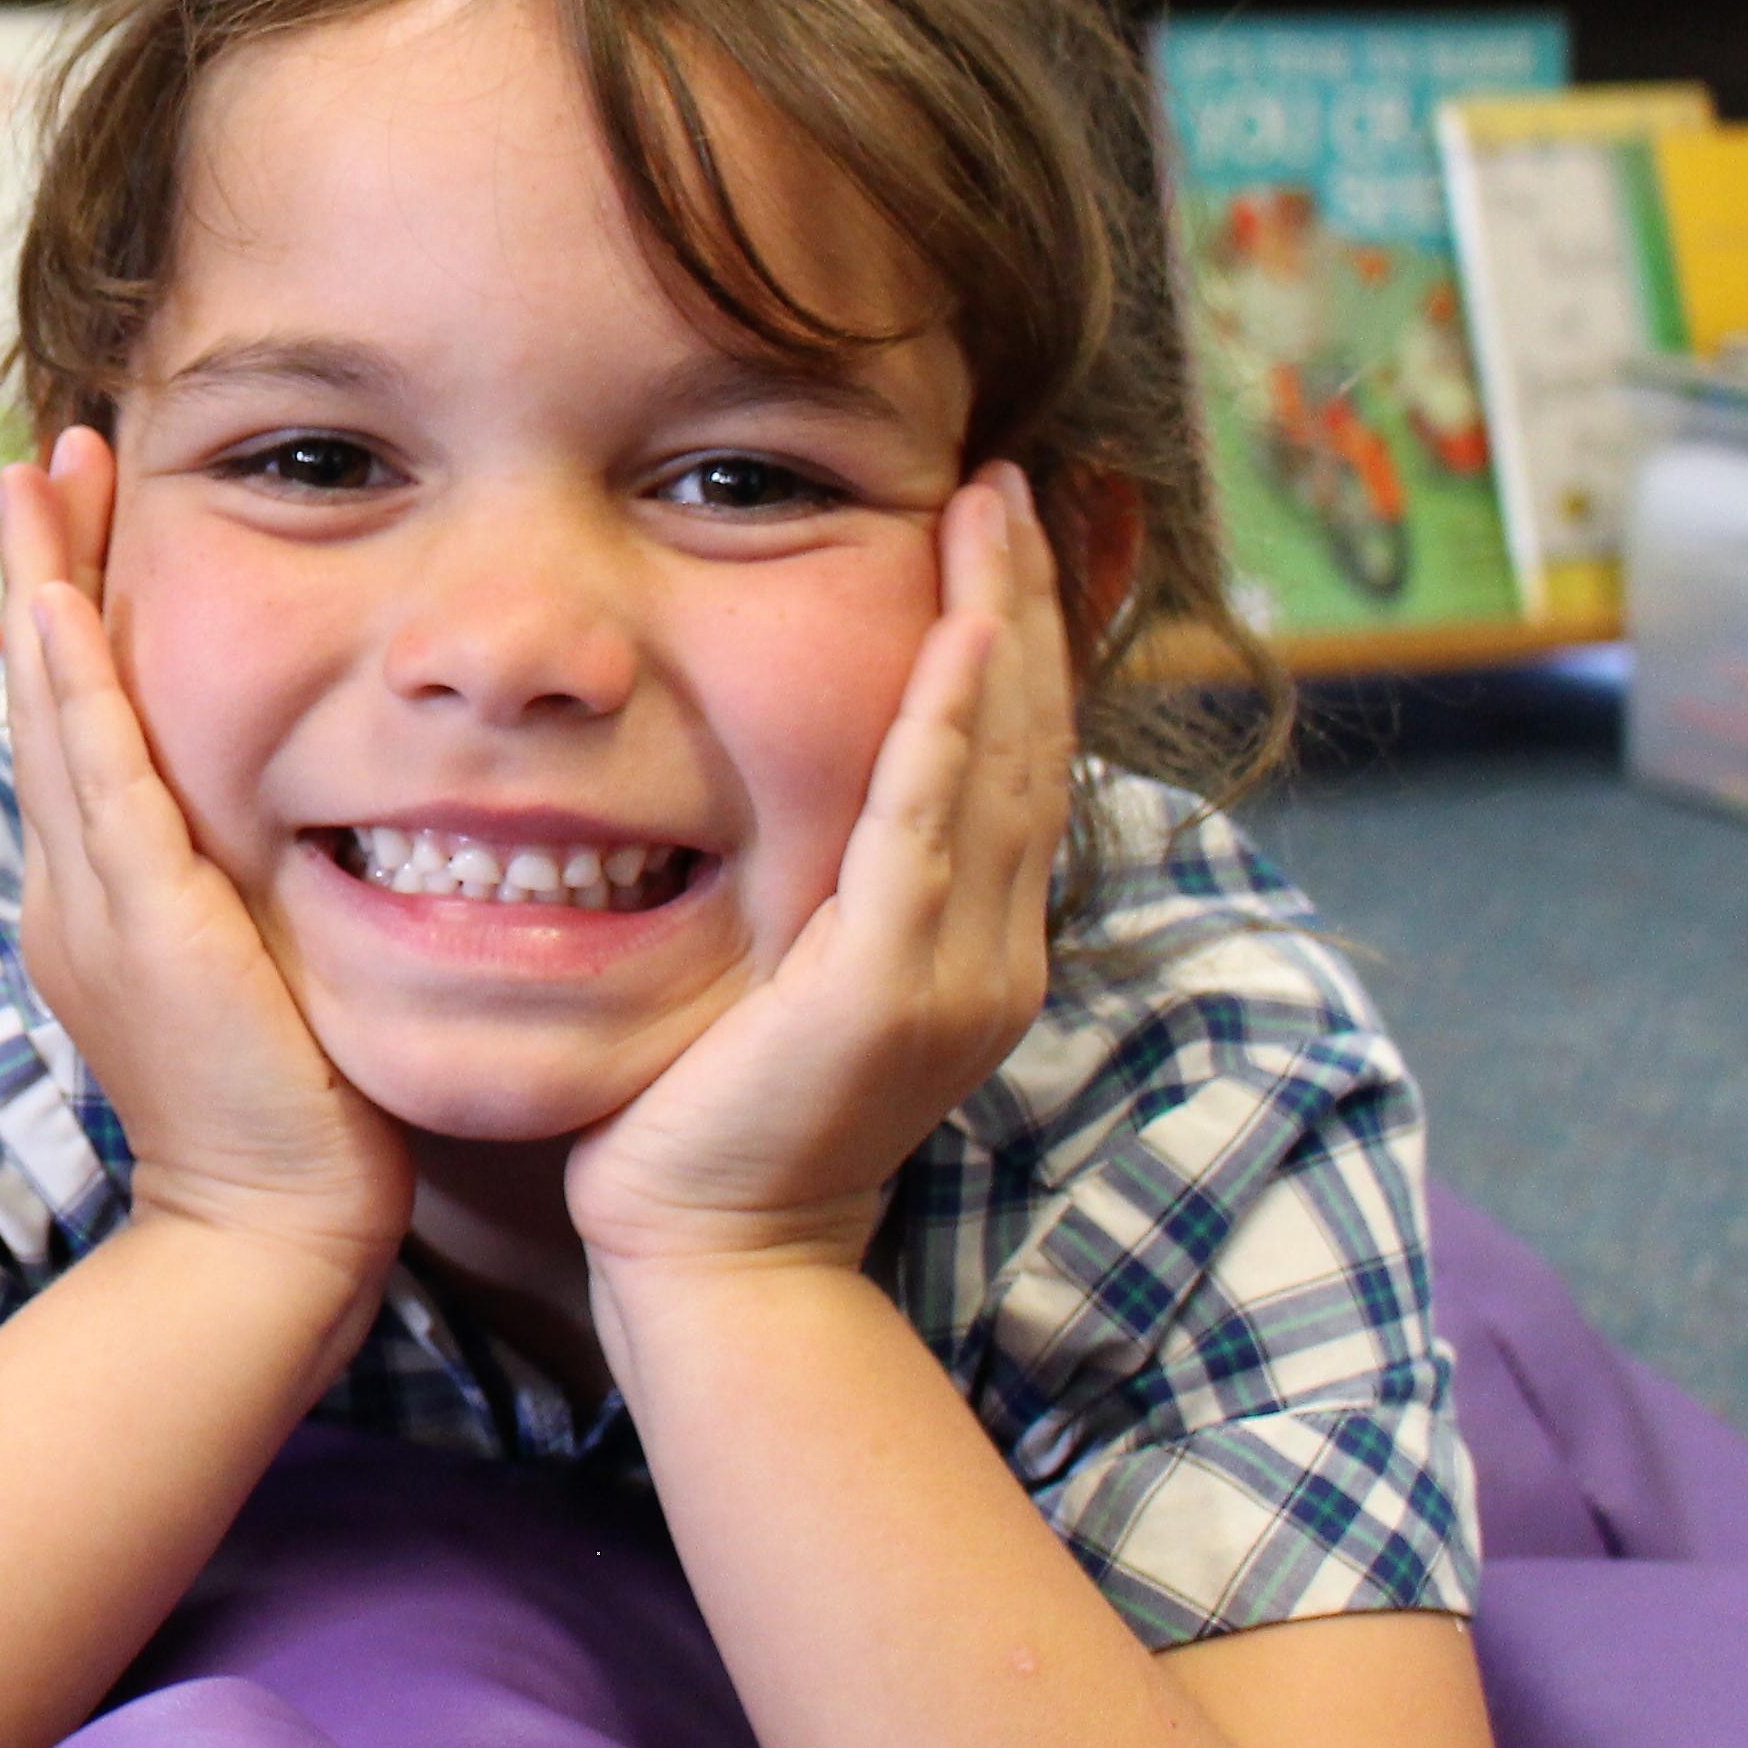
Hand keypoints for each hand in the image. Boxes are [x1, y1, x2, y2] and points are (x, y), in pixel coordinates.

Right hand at [0, 429, 409, 1284]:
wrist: (272, 1235)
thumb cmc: (297, 1121)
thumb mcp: (260, 975)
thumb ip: (256, 896)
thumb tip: (312, 824)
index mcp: (100, 901)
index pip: (79, 729)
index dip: (72, 620)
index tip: (83, 521)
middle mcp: (73, 891)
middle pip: (44, 697)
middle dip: (45, 568)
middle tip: (49, 455)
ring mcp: (91, 906)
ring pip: (55, 715)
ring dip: (49, 587)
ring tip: (47, 479)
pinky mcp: (139, 924)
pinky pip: (97, 782)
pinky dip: (76, 687)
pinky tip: (64, 609)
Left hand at [569, 464, 1069, 1293]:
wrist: (719, 1262)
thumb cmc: (721, 1125)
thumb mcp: (791, 985)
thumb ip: (820, 897)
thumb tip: (790, 802)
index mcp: (975, 950)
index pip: (1013, 763)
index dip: (1017, 643)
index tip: (997, 533)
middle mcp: (992, 952)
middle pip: (1029, 740)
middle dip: (1026, 603)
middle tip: (1007, 484)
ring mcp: (954, 971)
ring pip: (996, 761)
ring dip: (1001, 624)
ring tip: (993, 510)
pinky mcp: (886, 985)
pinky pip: (926, 824)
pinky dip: (948, 721)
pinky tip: (960, 632)